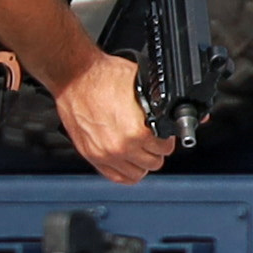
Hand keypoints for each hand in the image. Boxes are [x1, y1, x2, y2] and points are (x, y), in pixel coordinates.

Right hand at [54, 46, 169, 185]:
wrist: (74, 76)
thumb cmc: (102, 76)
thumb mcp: (141, 85)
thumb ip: (158, 103)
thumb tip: (178, 111)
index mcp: (136, 131)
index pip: (165, 147)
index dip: (167, 138)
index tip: (162, 134)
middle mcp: (120, 147)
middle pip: (153, 163)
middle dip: (156, 150)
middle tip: (152, 140)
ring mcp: (104, 154)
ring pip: (136, 174)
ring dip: (141, 162)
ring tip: (140, 149)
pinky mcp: (91, 155)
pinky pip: (115, 176)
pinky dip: (125, 172)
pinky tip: (129, 162)